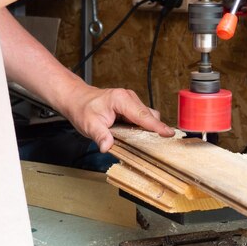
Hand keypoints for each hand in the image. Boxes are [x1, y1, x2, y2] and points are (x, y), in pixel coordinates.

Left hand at [58, 85, 174, 152]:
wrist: (77, 99)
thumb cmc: (83, 109)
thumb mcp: (89, 125)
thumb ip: (100, 135)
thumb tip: (107, 147)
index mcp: (121, 99)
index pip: (142, 115)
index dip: (156, 126)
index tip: (168, 133)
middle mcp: (129, 98)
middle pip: (149, 115)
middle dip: (155, 129)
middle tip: (159, 145)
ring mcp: (131, 102)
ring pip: (148, 116)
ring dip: (149, 128)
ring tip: (148, 142)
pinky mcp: (131, 107)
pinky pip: (143, 117)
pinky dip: (144, 126)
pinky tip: (140, 136)